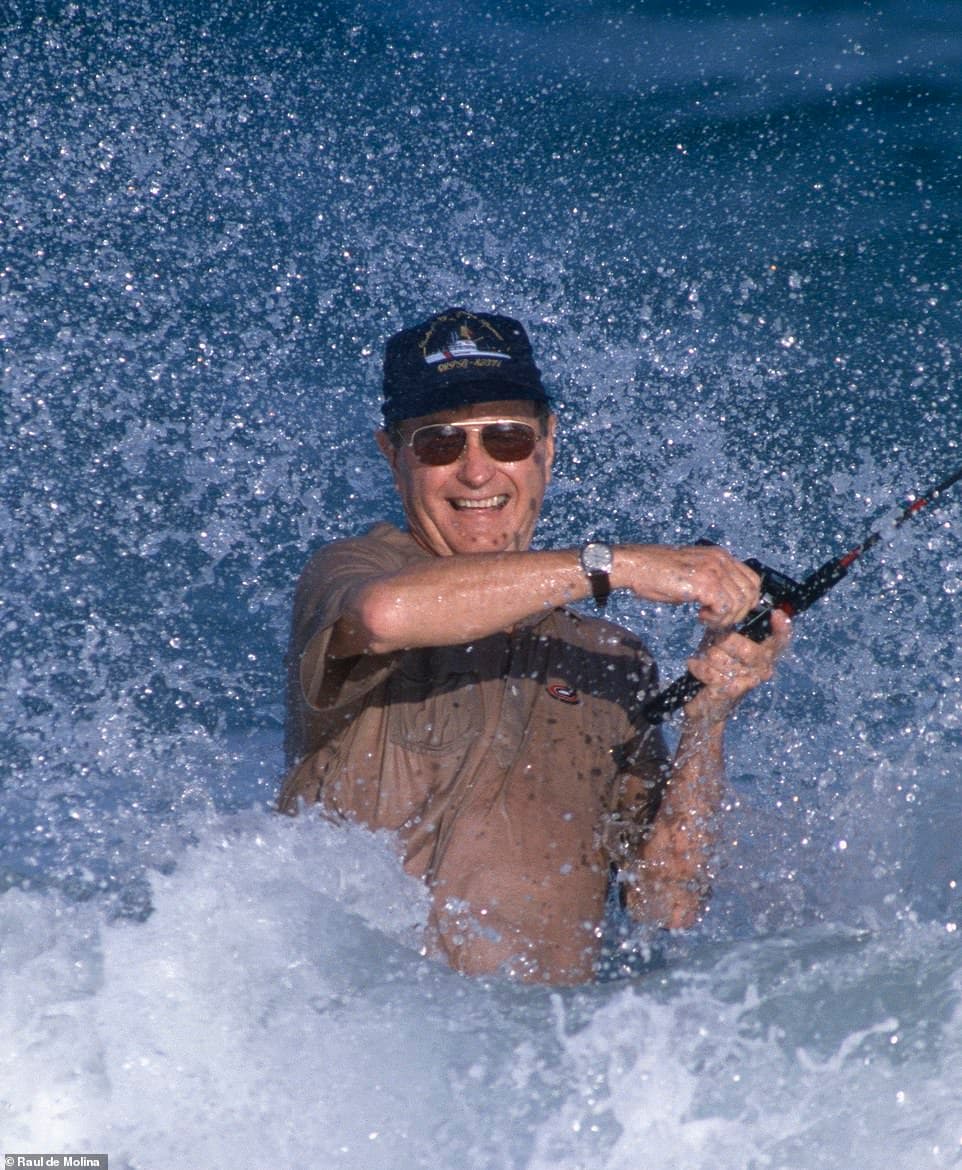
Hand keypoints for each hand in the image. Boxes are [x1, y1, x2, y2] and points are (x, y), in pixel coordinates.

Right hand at [623, 544, 762, 628]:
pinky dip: (716, 619)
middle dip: (737, 613)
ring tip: (706, 620)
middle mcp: (720, 560)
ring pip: (740, 603)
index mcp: (719, 555)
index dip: (746, 600)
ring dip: (725, 618)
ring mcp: (713, 570)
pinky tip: (700, 617)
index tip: (730, 612)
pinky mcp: (704, 583)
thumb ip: (710, 581)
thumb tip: (723, 601)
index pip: (752, 579)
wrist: (635, 565)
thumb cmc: (656, 572)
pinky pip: (725, 608)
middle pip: (750, 593)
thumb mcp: (691, 572)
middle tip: (717, 620)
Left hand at [683, 608, 791, 723]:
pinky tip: (697, 668)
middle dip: (721, 642)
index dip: (782, 629)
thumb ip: (732, 627)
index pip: (781, 640)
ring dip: (706, 656)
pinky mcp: (733, 691)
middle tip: (711, 644)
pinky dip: (699, 667)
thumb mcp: (725, 642)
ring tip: (705, 659)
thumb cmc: (717, 667)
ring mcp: (750, 681)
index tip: (777, 615)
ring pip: (722, 658)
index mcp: (765, 653)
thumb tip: (729, 609)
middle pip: (745, 648)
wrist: (707, 703)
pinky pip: (711, 672)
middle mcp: (763, 668)